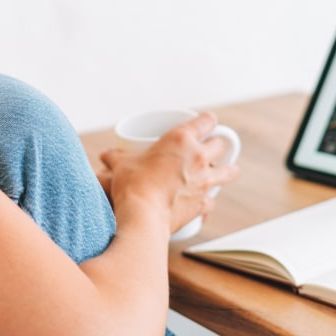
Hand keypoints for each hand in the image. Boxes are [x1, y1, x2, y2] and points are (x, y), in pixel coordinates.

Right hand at [98, 111, 239, 234]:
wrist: (142, 215)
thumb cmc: (132, 184)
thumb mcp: (121, 164)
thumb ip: (115, 157)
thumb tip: (105, 155)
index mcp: (181, 139)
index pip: (207, 120)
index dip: (208, 120)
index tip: (206, 123)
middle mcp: (198, 157)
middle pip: (221, 144)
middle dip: (217, 146)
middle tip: (208, 150)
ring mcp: (205, 181)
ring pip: (230, 171)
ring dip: (226, 170)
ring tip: (222, 172)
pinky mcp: (203, 203)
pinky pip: (213, 201)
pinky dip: (208, 202)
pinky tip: (202, 204)